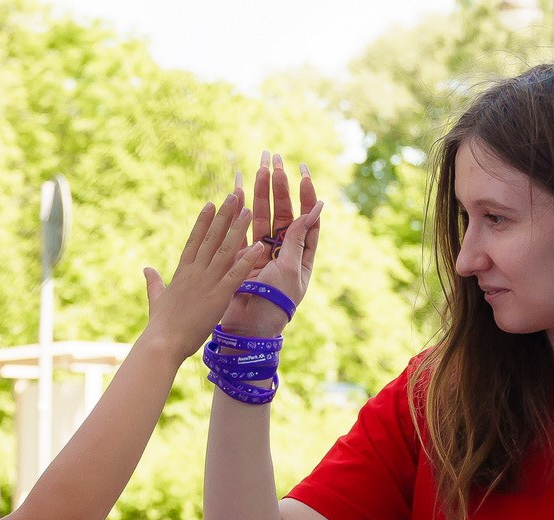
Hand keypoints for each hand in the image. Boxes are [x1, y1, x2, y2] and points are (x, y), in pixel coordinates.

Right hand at [141, 190, 264, 362]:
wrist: (162, 343)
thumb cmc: (160, 326)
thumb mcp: (156, 299)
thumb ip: (153, 282)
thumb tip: (146, 269)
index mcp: (182, 272)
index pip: (195, 240)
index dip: (203, 221)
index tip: (211, 204)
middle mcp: (195, 272)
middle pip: (211, 237)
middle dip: (224, 215)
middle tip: (234, 195)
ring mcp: (207, 282)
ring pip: (225, 249)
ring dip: (238, 229)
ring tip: (249, 210)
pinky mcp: (218, 296)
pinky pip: (236, 274)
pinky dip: (248, 259)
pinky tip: (260, 246)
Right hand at [219, 152, 323, 339]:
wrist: (249, 327)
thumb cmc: (275, 302)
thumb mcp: (291, 268)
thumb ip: (299, 237)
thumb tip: (315, 207)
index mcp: (302, 256)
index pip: (308, 219)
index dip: (306, 196)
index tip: (302, 174)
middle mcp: (284, 252)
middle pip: (284, 212)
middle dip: (280, 186)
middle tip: (275, 159)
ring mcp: (262, 253)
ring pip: (263, 216)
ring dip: (261, 191)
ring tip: (259, 165)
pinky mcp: (243, 257)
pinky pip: (243, 228)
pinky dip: (240, 209)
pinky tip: (237, 188)